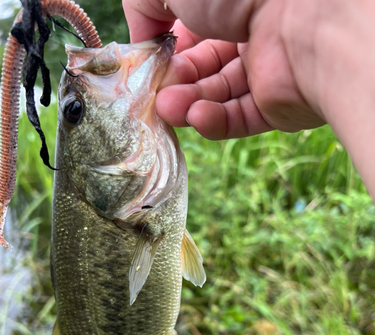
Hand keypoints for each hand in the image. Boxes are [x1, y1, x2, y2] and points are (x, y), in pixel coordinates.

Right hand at [122, 0, 325, 139]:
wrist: (303, 19)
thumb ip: (143, 7)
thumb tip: (142, 41)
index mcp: (230, 3)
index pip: (191, 33)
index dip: (166, 52)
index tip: (147, 67)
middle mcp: (249, 34)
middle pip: (202, 68)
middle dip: (174, 82)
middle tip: (155, 94)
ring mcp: (265, 71)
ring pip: (217, 95)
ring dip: (187, 105)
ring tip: (168, 109)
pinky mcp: (276, 104)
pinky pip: (240, 118)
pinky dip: (214, 121)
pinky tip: (195, 117)